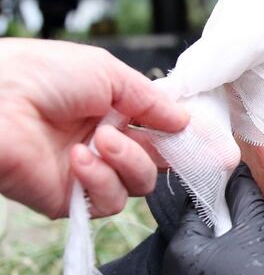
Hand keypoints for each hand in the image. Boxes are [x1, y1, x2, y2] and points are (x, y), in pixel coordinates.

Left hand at [0, 38, 187, 217]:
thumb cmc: (37, 74)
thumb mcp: (106, 73)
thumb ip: (151, 101)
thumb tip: (184, 121)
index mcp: (111, 110)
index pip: (161, 130)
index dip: (187, 138)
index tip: (215, 146)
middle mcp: (103, 142)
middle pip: (157, 161)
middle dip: (172, 155)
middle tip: (177, 146)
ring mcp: (88, 172)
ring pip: (138, 185)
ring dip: (127, 162)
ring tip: (100, 140)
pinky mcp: (70, 199)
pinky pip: (109, 202)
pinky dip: (101, 180)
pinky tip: (79, 159)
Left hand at [158, 164, 263, 274]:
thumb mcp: (259, 226)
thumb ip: (242, 193)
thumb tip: (233, 170)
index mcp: (180, 252)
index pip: (195, 214)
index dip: (222, 209)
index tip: (243, 214)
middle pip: (196, 244)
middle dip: (221, 239)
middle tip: (251, 243)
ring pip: (199, 271)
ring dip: (219, 265)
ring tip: (251, 270)